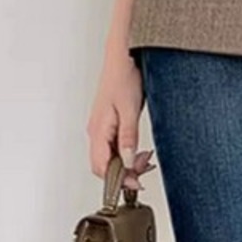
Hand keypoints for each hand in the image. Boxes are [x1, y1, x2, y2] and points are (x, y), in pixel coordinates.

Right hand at [87, 48, 156, 191]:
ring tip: (145, 161)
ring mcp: (101, 128)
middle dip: (124, 174)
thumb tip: (127, 162)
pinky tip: (139, 151)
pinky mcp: (109, 124)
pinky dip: (127, 153)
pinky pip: (114, 147)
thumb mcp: (129, 109)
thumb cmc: (123, 77)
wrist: (123, 57)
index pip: (101, 167)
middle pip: (104, 166)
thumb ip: (128, 138)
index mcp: (97, 130)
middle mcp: (96, 131)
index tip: (136, 184)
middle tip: (144, 171)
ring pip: (110, 157)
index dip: (118, 180)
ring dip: (127, 164)